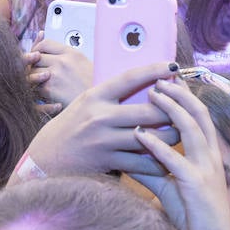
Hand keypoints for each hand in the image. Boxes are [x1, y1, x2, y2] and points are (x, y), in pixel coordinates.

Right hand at [23, 62, 181, 177]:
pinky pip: (141, 163)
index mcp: (95, 96)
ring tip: (182, 135)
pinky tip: (167, 161)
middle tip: (186, 109)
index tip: (173, 66)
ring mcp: (104, 140)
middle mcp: (100, 116)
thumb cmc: (68, 129)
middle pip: (149, 110)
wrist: (43, 161)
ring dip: (170, 138)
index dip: (154, 70)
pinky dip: (157, 163)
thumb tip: (142, 85)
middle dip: (172, 110)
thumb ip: (109, 97)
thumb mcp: (84, 105)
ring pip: (150, 137)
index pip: (130, 78)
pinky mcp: (107, 162)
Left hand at [24, 36, 93, 108]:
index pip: (45, 44)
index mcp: (72, 53)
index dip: (37, 50)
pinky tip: (48, 96)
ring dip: (34, 79)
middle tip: (39, 74)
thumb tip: (44, 41)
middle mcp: (63, 61)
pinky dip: (38, 92)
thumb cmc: (93, 88)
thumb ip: (65, 55)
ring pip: (32, 72)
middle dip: (34, 65)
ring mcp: (55, 74)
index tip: (38, 57)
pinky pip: (35, 87)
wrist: (99, 106)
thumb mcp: (83, 65)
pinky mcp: (50, 89)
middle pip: (36, 57)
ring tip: (44, 86)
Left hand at [132, 79, 229, 229]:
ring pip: (190, 129)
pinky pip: (174, 159)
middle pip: (198, 115)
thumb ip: (154, 171)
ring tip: (153, 95)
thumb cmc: (195, 217)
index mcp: (210, 155)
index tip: (170, 82)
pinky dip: (155, 145)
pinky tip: (139, 134)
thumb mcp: (171, 188)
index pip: (200, 117)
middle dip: (179, 94)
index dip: (187, 97)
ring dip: (170, 109)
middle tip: (159, 79)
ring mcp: (206, 169)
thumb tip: (131, 157)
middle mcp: (211, 157)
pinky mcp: (196, 184)